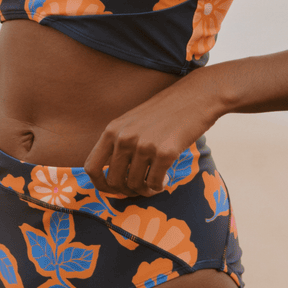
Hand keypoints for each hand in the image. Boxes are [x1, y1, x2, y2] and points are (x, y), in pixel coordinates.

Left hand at [84, 72, 217, 196]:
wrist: (196, 96)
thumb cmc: (165, 111)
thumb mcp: (132, 121)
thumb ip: (119, 143)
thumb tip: (110, 178)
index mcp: (112, 130)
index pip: (91, 167)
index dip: (100, 185)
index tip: (112, 189)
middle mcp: (125, 137)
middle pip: (114, 181)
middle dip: (127, 190)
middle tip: (140, 188)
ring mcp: (144, 145)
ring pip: (135, 185)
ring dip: (145, 190)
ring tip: (154, 183)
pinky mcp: (165, 152)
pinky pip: (155, 183)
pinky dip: (159, 186)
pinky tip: (165, 179)